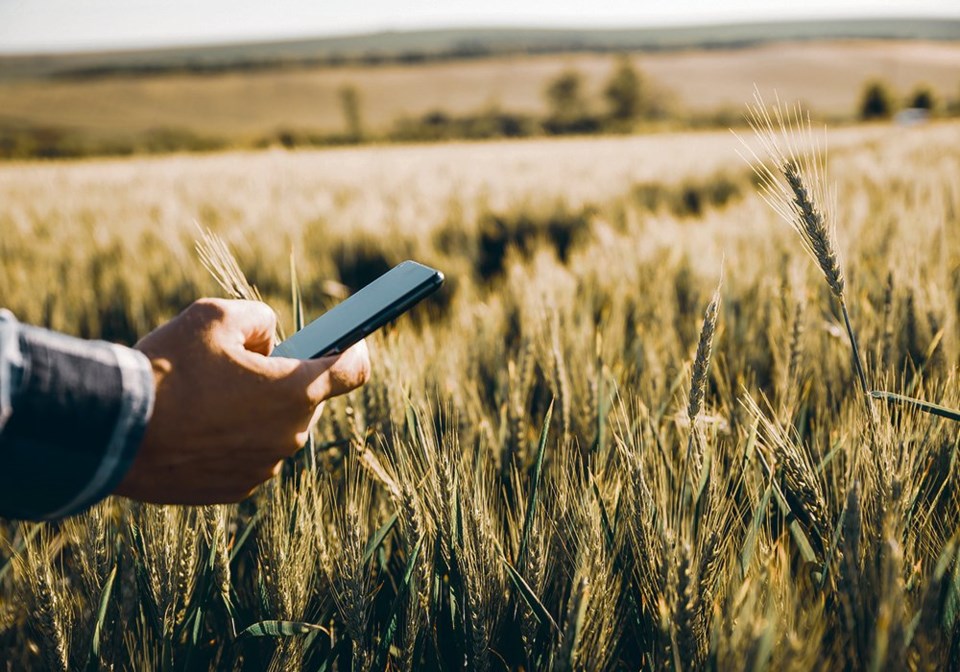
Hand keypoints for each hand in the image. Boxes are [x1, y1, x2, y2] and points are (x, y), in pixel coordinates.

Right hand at [114, 298, 369, 504]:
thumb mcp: (214, 316)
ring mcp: (264, 467)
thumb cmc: (166, 369)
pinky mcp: (237, 489)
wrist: (113, 433)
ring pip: (275, 427)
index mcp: (295, 391)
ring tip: (209, 395)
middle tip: (244, 362)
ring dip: (257, 410)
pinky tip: (198, 425)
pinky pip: (250, 454)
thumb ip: (258, 318)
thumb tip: (269, 339)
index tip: (349, 341)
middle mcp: (289, 435)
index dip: (354, 350)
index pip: (353, 370)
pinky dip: (234, 438)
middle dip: (285, 378)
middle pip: (307, 398)